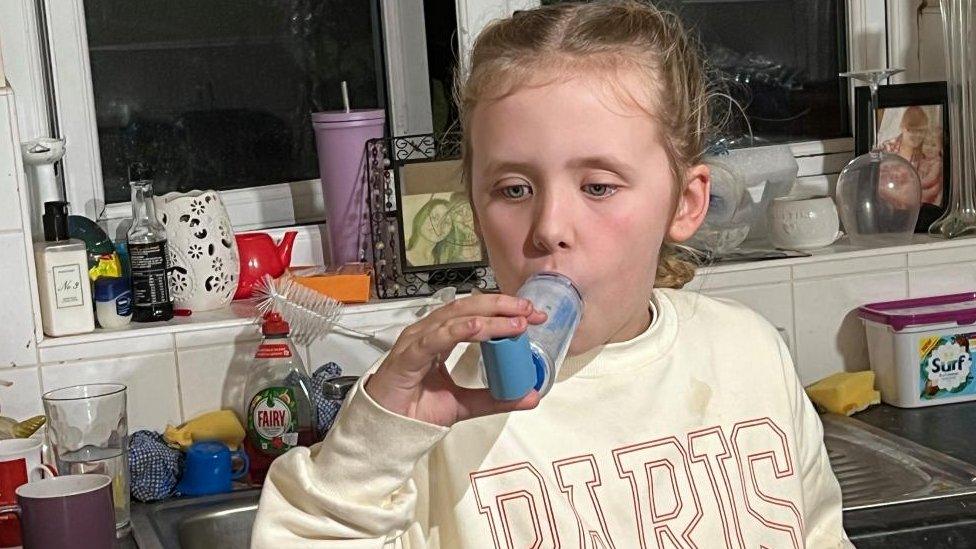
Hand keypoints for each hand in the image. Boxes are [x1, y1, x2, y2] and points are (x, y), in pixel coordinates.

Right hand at [364, 294, 546, 426]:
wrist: (387, 431)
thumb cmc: (417, 411)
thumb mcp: (465, 404)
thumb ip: (496, 398)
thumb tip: (531, 396)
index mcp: (440, 336)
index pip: (475, 313)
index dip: (504, 311)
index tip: (533, 316)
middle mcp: (429, 332)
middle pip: (468, 307)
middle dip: (501, 306)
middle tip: (530, 312)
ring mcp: (417, 341)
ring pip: (455, 318)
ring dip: (489, 317)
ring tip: (516, 321)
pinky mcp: (408, 356)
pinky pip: (436, 338)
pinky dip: (460, 330)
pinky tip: (481, 327)